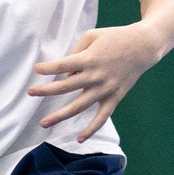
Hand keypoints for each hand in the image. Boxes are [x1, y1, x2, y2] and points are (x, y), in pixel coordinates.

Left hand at [27, 25, 160, 141]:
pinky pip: (102, 117)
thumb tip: (65, 74)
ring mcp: (105, 89)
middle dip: (46, 91)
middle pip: (65, 87)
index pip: (62, 65)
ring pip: (79, 106)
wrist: (143, 47)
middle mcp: (96, 76)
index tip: (36, 69)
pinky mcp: (115, 97)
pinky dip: (91, 129)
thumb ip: (75, 53)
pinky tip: (79, 139)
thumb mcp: (92, 36)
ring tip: (43, 123)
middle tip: (30, 93)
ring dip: (60, 115)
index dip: (48, 68)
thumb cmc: (115, 38)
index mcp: (89, 58)